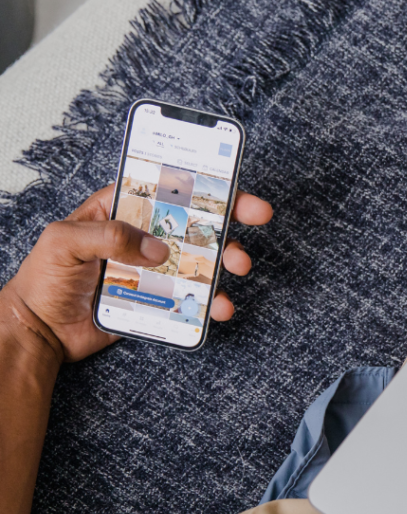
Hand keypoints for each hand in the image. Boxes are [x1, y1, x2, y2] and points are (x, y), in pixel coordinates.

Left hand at [0, 183, 272, 362]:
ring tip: (238, 266)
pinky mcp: (159, 300)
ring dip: (225, 260)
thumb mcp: (64, 242)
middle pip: (194, 221)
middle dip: (229, 217)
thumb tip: (157, 248)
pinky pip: (192, 298)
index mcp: (119, 211)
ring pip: (200, 260)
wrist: (41, 331)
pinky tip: (219, 307)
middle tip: (258, 215)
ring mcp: (153, 270)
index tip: (231, 183)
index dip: (201, 182)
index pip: (165, 188)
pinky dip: (211, 302)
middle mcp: (142, 237)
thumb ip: (109, 236)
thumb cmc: (43, 279)